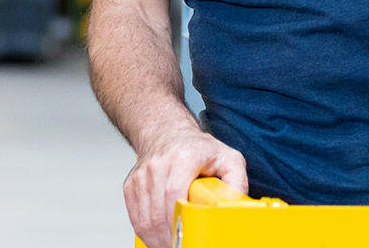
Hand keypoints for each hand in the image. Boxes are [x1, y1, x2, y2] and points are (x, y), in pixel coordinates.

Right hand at [123, 129, 247, 247]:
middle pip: (158, 212)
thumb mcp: (228, 158)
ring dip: (158, 240)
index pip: (174, 192)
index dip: (178, 219)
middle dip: (170, 237)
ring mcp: (141, 176)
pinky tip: (159, 238)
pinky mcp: (131, 186)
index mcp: (183, 158)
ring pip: (145, 219)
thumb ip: (237, 181)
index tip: (188, 236)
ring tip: (173, 245)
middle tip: (183, 246)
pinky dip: (146, 233)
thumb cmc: (197, 148)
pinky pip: (135, 217)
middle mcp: (158, 165)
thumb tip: (237, 206)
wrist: (168, 132)